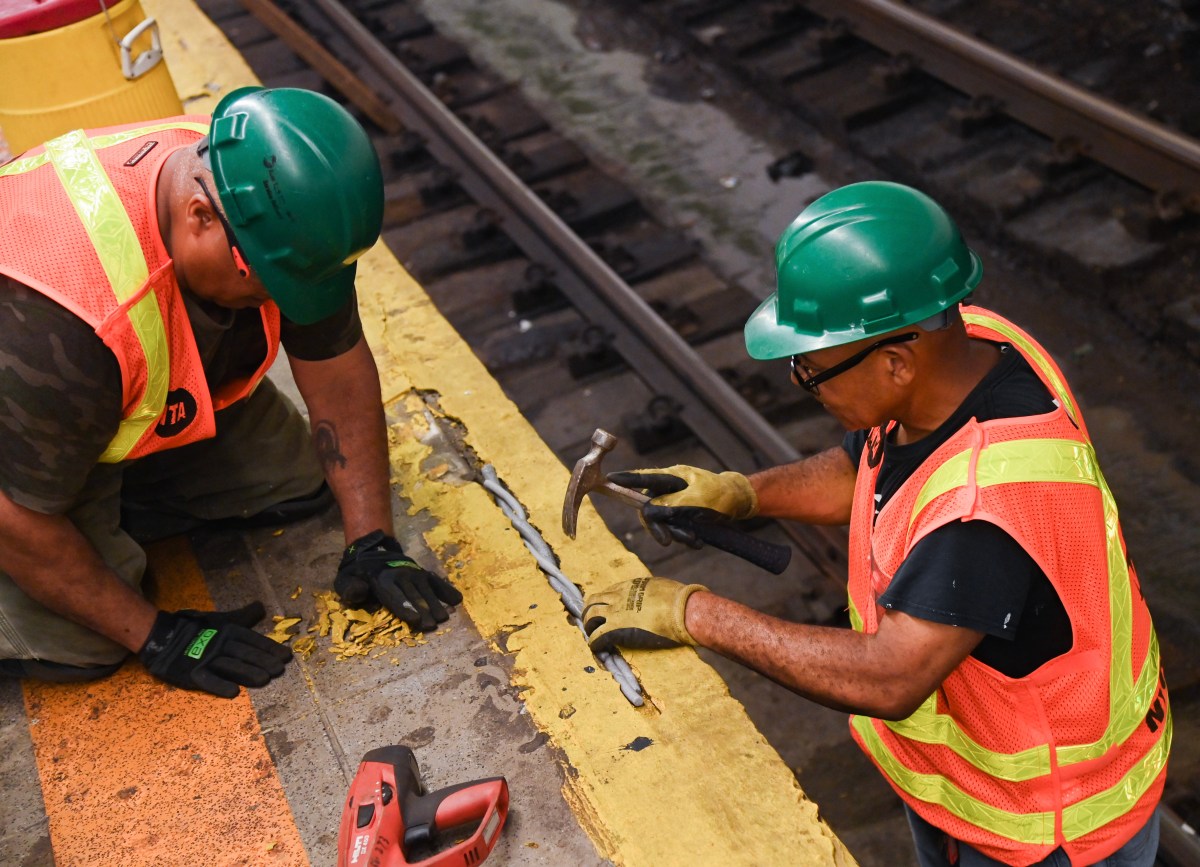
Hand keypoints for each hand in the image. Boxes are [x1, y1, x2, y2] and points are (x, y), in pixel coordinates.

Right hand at [138, 602, 291, 697]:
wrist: (163, 637)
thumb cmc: (198, 629)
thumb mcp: (222, 620)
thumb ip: (244, 617)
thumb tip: (261, 607)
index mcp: (228, 631)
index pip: (253, 640)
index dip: (270, 648)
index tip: (286, 656)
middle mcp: (219, 644)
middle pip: (245, 653)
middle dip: (263, 661)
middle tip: (280, 670)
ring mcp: (206, 659)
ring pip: (230, 666)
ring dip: (248, 673)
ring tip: (265, 680)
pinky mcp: (192, 673)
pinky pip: (207, 680)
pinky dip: (220, 686)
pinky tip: (234, 693)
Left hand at [335, 530, 462, 631]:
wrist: (371, 551)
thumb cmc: (357, 574)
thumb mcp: (344, 580)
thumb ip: (350, 588)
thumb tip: (360, 591)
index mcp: (380, 579)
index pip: (393, 595)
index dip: (404, 608)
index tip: (416, 619)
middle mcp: (400, 574)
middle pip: (413, 594)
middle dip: (423, 609)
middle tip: (433, 625)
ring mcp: (413, 572)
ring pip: (426, 589)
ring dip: (435, 603)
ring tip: (443, 617)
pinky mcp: (422, 572)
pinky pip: (436, 581)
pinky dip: (446, 589)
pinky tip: (457, 600)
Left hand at [582, 576, 707, 651]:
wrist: (681, 611)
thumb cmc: (679, 600)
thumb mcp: (661, 587)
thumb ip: (653, 592)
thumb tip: (658, 596)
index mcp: (631, 586)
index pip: (610, 591)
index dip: (605, 600)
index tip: (606, 607)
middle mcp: (619, 596)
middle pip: (594, 600)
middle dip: (590, 610)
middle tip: (591, 620)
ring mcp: (616, 612)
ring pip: (590, 615)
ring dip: (588, 625)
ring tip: (590, 633)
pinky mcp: (617, 629)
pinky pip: (598, 635)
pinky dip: (594, 641)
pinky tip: (595, 647)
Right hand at [609, 465, 757, 530]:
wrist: (739, 503)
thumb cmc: (720, 494)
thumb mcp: (698, 498)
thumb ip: (673, 503)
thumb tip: (650, 510)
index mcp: (671, 477)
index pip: (643, 478)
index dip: (626, 479)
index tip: (609, 479)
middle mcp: (668, 489)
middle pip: (649, 509)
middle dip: (659, 527)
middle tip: (668, 542)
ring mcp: (674, 503)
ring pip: (662, 523)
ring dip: (676, 534)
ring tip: (693, 540)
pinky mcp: (681, 515)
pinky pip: (674, 529)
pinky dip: (684, 537)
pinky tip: (697, 541)